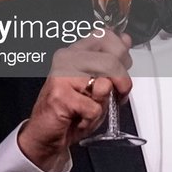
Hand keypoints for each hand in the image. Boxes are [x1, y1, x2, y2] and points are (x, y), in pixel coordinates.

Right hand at [17, 29, 132, 171]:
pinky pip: (94, 107)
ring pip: (105, 83)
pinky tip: (79, 117)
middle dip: (122, 83)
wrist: (47, 134)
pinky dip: (91, 118)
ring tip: (90, 107)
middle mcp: (67, 59)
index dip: (122, 54)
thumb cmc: (72, 112)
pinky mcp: (60, 94)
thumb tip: (125, 40)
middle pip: (111, 60)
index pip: (106, 36)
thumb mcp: (98, 86)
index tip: (122, 70)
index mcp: (76, 52)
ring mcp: (62, 75)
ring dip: (103, 103)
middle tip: (114, 94)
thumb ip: (112, 64)